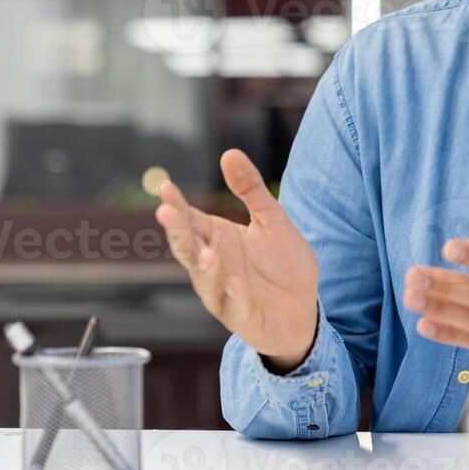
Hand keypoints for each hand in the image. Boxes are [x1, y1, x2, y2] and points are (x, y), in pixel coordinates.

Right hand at [155, 149, 320, 372]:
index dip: (176, 205)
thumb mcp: (271, 219)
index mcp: (216, 239)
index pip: (189, 220)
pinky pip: (235, 306)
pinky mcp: (243, 317)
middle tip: (166, 212)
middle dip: (177, 231)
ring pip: (206, 280)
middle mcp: (213, 266)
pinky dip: (234, 296)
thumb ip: (251, 190)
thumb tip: (230, 152)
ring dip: (205, 267)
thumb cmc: (281, 263)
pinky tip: (236, 284)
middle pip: (188, 248)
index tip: (165, 186)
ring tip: (207, 252)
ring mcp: (224, 293)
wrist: (303, 307)